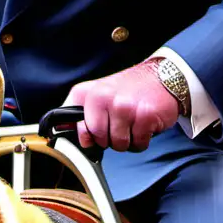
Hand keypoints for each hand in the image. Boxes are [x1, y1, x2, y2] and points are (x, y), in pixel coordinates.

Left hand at [63, 59, 180, 152]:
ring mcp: (124, 107)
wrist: (162, 78)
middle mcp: (104, 98)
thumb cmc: (129, 89)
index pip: (77, 127)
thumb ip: (78, 110)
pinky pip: (138, 144)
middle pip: (99, 139)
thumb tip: (59, 128)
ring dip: (128, 140)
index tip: (96, 132)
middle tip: (120, 124)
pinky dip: (142, 140)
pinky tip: (144, 124)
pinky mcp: (144, 116)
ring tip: (133, 123)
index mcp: (88, 93)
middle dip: (110, 139)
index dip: (88, 136)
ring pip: (119, 144)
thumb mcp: (98, 93)